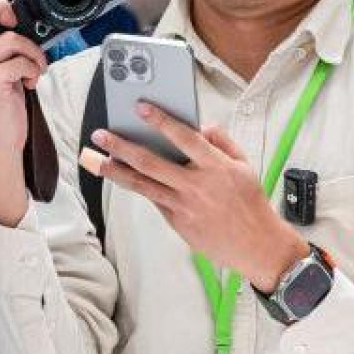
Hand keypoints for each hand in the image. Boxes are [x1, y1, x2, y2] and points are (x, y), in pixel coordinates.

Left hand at [84, 102, 305, 293]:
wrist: (256, 246)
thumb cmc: (250, 204)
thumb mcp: (244, 165)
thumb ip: (221, 141)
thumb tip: (201, 126)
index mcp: (215, 167)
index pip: (183, 137)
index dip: (160, 120)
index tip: (140, 108)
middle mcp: (195, 186)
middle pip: (150, 162)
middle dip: (122, 146)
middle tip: (101, 135)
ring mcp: (183, 206)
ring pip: (142, 185)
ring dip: (116, 171)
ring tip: (97, 159)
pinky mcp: (176, 223)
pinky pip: (154, 200)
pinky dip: (139, 187)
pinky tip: (123, 177)